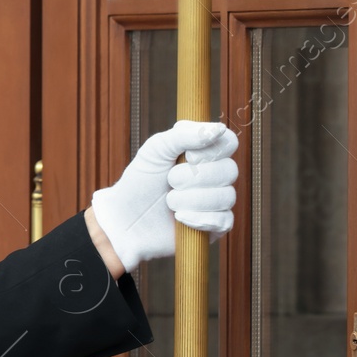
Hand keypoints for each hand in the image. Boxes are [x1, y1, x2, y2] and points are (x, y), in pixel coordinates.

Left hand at [88, 119, 237, 273]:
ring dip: (192, 199)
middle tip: (170, 180)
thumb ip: (185, 134)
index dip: (212, 150)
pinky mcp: (214, 227)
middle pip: (229, 170)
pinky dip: (200, 219)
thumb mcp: (156, 149)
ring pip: (226, 196)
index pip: (229, 143)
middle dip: (195, 177)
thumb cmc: (141, 180)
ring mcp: (217, 202)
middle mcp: (215, 176)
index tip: (188, 156)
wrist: (126, 218)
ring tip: (169, 201)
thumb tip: (220, 129)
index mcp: (204, 152)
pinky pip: (224, 221)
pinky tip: (180, 218)